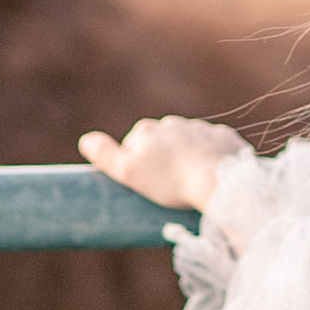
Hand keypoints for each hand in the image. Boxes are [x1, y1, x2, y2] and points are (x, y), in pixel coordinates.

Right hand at [77, 116, 251, 211]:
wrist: (217, 180)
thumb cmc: (170, 182)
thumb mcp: (129, 173)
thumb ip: (105, 155)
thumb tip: (86, 140)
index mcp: (147, 130)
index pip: (133, 144)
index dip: (136, 164)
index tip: (145, 183)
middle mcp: (172, 123)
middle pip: (161, 142)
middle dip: (162, 159)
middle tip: (167, 186)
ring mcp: (200, 128)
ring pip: (187, 142)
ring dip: (186, 157)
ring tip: (190, 182)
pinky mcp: (224, 137)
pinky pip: (213, 146)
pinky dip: (210, 158)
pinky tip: (211, 174)